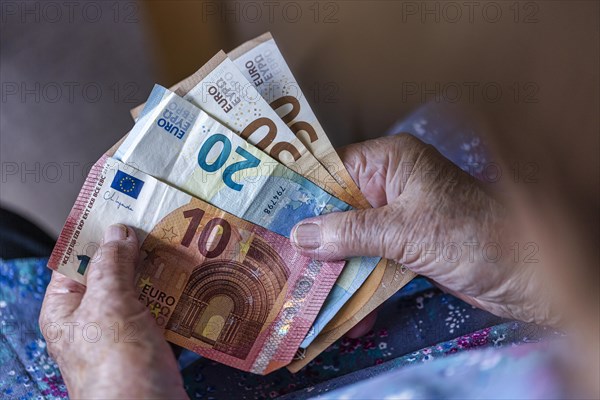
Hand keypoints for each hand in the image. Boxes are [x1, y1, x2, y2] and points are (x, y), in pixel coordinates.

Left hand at [40, 224, 187, 398]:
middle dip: (138, 250)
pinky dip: (178, 295)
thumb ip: (112, 264)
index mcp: (66, 309)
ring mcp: (124, 333)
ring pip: (143, 290)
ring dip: (163, 271)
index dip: (99, 234)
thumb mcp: (109, 305)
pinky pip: (164, 310)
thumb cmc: (118, 370)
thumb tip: (119, 232)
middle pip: (114, 272)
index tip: (124, 209)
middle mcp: (93, 320)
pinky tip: (195, 280)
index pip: (76, 260)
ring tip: (185, 246)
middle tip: (162, 223)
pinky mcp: (153, 344)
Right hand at [292, 134, 551, 326]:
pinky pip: (371, 261)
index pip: (332, 169)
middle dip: (313, 238)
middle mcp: (390, 185)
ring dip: (334, 269)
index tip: (268, 215)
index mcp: (391, 162)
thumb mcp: (405, 230)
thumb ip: (349, 232)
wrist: (525, 275)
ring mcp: (397, 218)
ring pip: (351, 239)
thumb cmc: (471, 236)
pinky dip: (359, 285)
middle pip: (338, 208)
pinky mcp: (406, 247)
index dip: (301, 191)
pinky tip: (346, 314)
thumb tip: (299, 235)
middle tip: (280, 261)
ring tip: (305, 294)